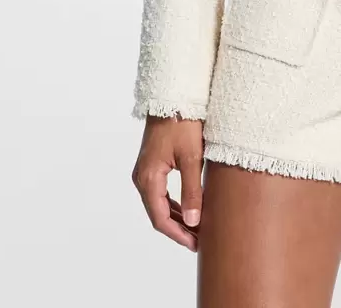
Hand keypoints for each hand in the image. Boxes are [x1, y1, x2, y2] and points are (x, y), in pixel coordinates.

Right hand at [131, 114, 204, 250]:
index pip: (160, 219)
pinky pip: (161, 192)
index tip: (196, 244)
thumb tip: (194, 222)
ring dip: (177, 217)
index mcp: (148, 179)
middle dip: (178, 229)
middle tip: (199, 240)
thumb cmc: (182, 122)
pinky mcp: (152, 165)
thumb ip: (192, 190)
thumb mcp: (192, 157)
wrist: (173, 95)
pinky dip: (174, 204)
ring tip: (197, 229)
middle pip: (158, 214)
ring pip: (159, 204)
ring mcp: (145, 172)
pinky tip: (189, 208)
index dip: (178, 235)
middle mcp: (142, 178)